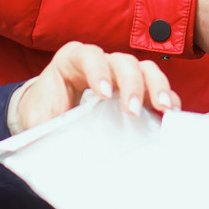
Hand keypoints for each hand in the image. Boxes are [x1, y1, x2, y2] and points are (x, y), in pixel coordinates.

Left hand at [11, 41, 178, 129]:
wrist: (49, 113)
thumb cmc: (44, 111)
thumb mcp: (37, 119)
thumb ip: (43, 128)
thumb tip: (55, 153)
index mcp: (72, 61)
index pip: (88, 55)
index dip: (97, 70)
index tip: (103, 94)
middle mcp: (101, 63)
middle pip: (122, 61)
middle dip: (131, 83)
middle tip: (132, 110)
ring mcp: (121, 75)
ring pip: (144, 70)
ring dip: (156, 87)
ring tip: (164, 109)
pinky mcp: (136, 90)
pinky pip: (156, 88)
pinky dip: (167, 99)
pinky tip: (171, 115)